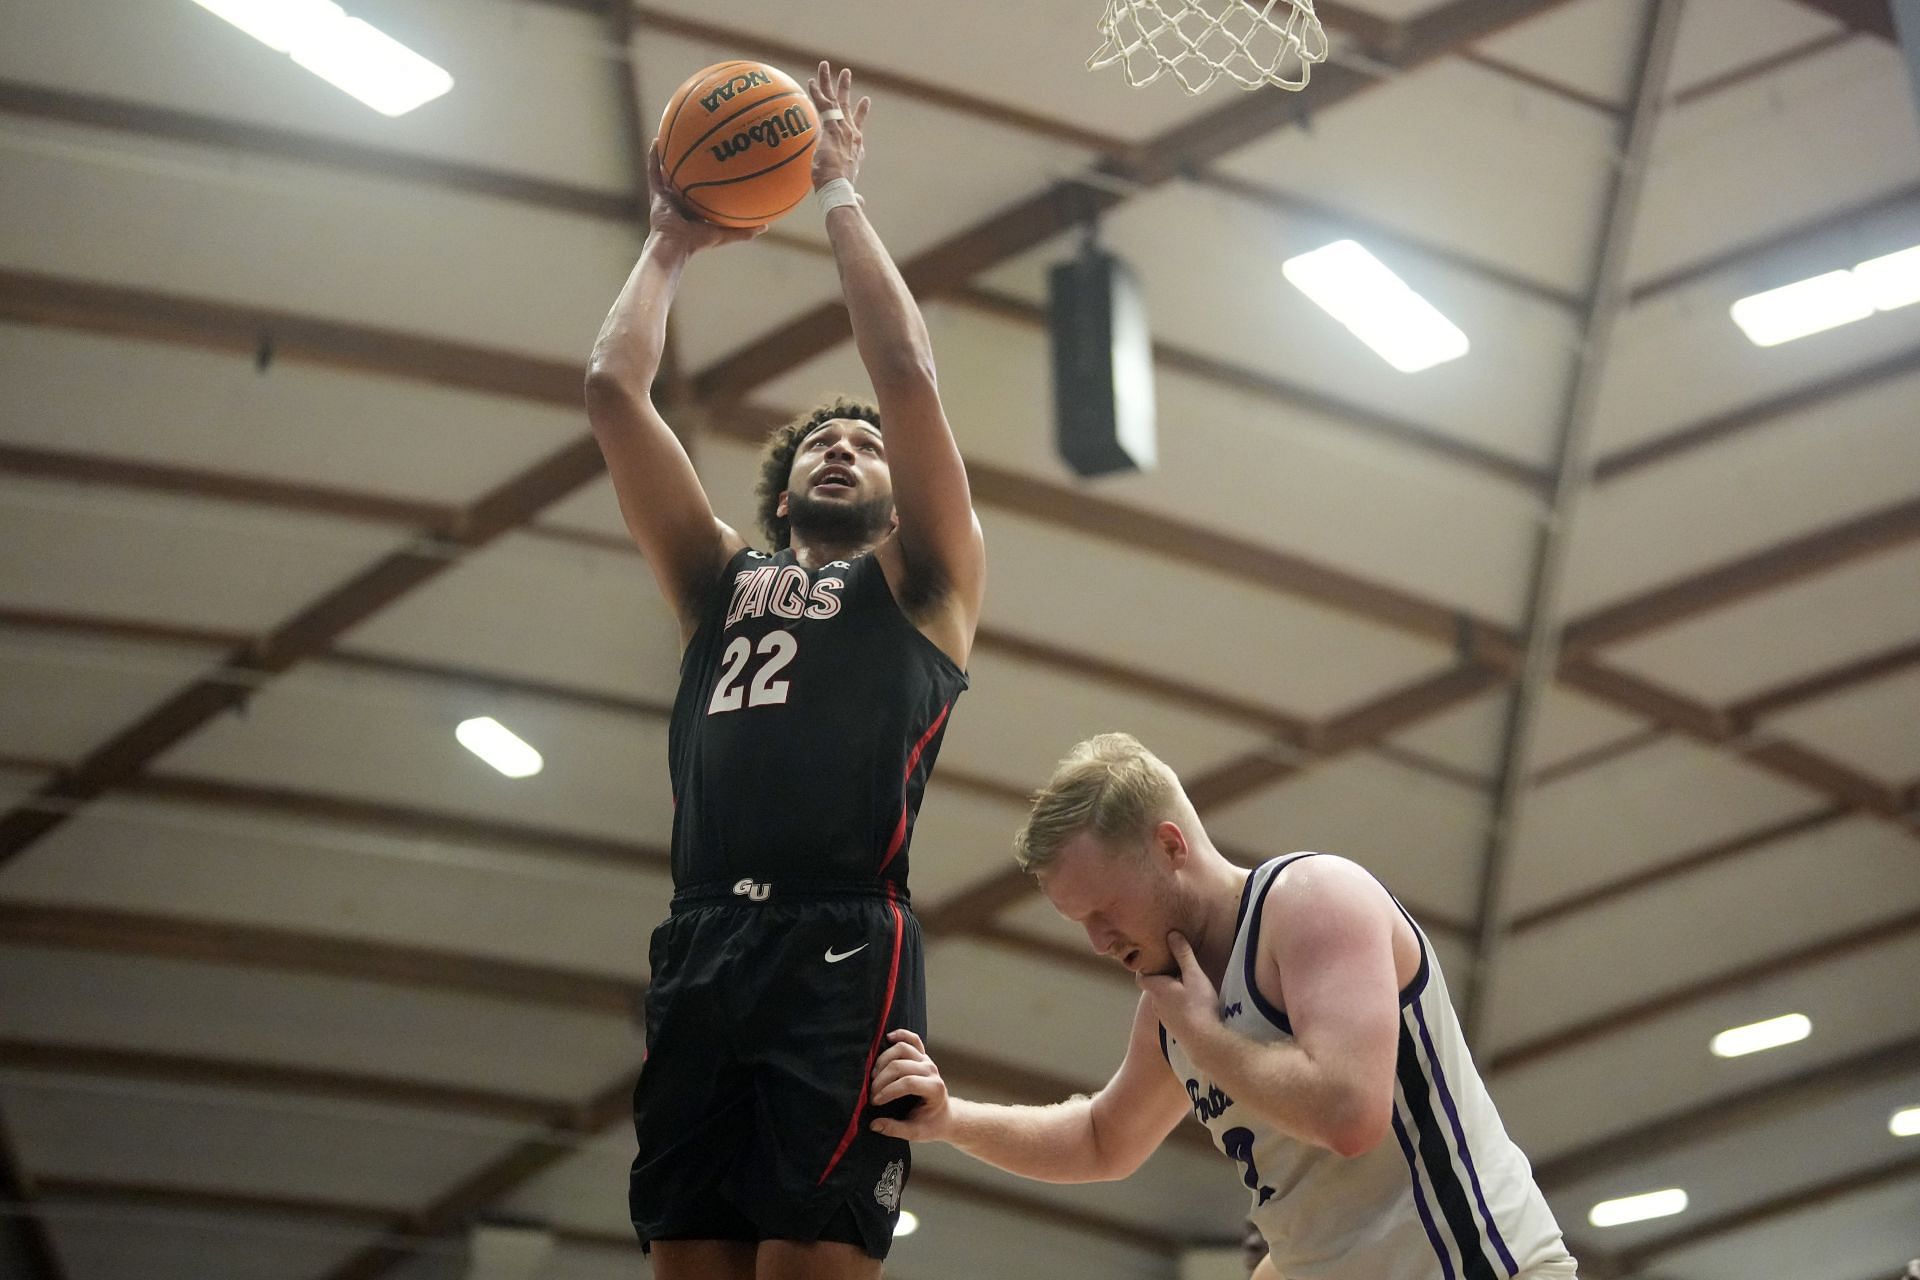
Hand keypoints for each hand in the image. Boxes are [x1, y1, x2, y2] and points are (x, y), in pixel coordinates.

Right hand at [645, 143, 765, 254]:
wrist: (674, 245)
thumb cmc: (697, 242)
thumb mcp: (724, 234)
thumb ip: (743, 231)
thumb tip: (766, 226)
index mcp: (695, 207)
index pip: (704, 188)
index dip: (710, 176)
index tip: (720, 161)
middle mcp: (681, 198)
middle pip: (687, 175)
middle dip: (691, 159)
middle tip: (699, 141)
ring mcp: (667, 194)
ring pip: (668, 169)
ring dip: (670, 152)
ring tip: (674, 133)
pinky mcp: (656, 192)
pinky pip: (653, 171)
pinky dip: (654, 156)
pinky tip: (656, 140)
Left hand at [808, 60, 868, 190]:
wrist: (839, 189)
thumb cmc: (843, 194)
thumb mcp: (850, 192)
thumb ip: (855, 197)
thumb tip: (860, 203)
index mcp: (857, 148)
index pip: (859, 126)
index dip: (861, 113)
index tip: (864, 102)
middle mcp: (852, 134)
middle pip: (847, 106)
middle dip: (846, 89)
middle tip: (846, 74)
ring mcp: (842, 129)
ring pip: (835, 99)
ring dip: (830, 82)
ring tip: (826, 65)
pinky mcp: (830, 127)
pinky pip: (822, 105)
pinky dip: (816, 93)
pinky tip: (810, 81)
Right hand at [869, 1029, 950, 1139]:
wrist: (945, 1116)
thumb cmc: (930, 1125)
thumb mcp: (915, 1133)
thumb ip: (895, 1129)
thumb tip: (874, 1125)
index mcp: (934, 1088)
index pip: (908, 1083)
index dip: (888, 1091)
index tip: (874, 1102)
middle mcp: (931, 1071)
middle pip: (901, 1066)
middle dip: (882, 1080)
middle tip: (871, 1094)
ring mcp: (927, 1061)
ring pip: (902, 1049)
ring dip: (884, 1060)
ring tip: (874, 1076)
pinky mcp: (922, 1056)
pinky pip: (913, 1039)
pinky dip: (901, 1035)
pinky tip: (888, 1037)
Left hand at [1136, 932, 1222, 1043]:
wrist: (1203, 1041)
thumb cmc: (1198, 1006)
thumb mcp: (1193, 975)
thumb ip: (1183, 955)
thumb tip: (1172, 934)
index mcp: (1156, 988)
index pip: (1141, 976)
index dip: (1145, 967)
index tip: (1154, 960)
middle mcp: (1156, 1004)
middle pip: (1153, 988)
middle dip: (1161, 979)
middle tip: (1174, 970)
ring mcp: (1164, 1019)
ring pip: (1163, 1002)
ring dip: (1170, 994)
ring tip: (1185, 986)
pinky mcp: (1174, 1030)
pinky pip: (1173, 1014)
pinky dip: (1178, 1007)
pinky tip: (1192, 1006)